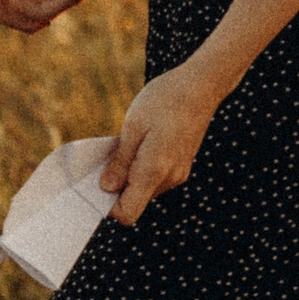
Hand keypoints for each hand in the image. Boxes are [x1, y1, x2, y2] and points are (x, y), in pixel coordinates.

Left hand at [101, 65, 220, 224]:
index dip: (108, 205)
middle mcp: (169, 178)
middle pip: (135, 201)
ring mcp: (178, 174)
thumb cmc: (164, 100)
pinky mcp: (182, 166)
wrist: (201, 86)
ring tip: (129, 143)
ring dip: (131, 174)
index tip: (97, 182)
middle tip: (109, 155)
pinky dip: (143, 168)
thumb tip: (106, 188)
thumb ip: (120, 162)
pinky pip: (156, 178)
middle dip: (118, 185)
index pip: (128, 213)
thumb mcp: (133, 126)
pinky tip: (143, 142)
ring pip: (145, 189)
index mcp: (153, 171)